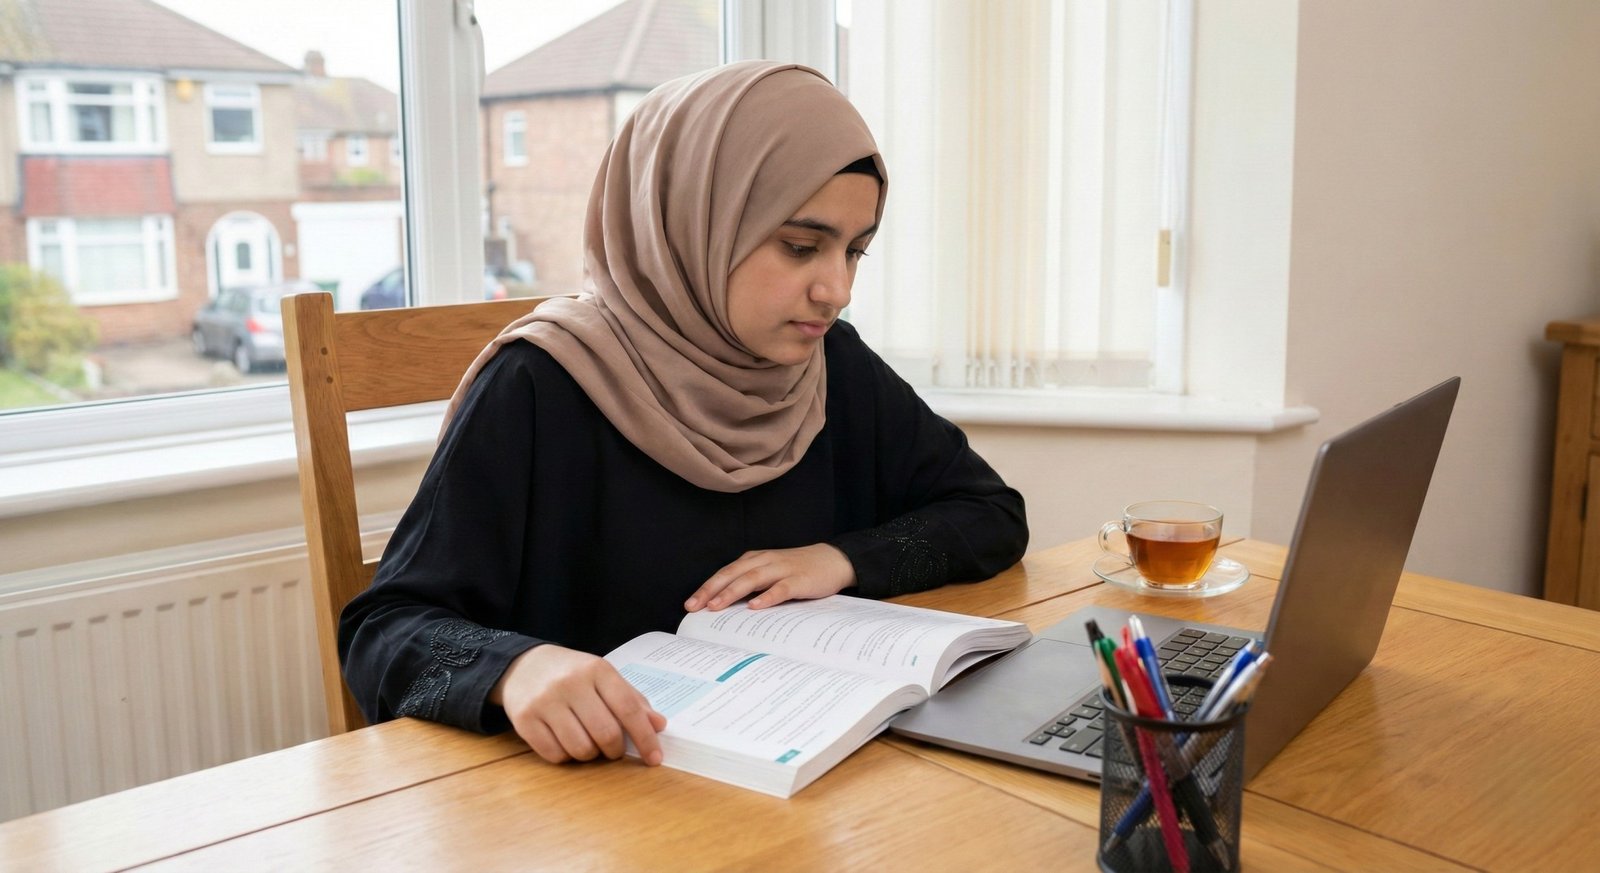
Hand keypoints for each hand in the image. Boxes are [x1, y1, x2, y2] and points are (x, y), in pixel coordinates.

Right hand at [490, 644, 666, 765]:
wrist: (523, 665)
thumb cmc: (572, 674)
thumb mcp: (603, 677)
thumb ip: (631, 700)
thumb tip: (658, 725)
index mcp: (596, 670)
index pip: (627, 708)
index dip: (645, 737)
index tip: (655, 758)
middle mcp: (570, 683)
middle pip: (605, 733)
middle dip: (615, 750)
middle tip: (612, 749)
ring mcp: (544, 701)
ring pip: (580, 748)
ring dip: (590, 755)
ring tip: (587, 742)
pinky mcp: (524, 719)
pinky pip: (555, 755)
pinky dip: (566, 757)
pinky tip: (565, 742)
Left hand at [685, 543, 855, 611]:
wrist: (834, 560)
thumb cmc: (798, 570)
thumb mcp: (770, 573)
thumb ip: (751, 585)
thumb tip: (725, 606)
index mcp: (755, 559)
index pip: (725, 573)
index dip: (707, 587)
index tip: (690, 604)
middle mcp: (765, 561)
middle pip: (732, 574)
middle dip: (711, 590)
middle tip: (694, 607)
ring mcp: (782, 569)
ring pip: (751, 579)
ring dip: (731, 592)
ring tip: (716, 606)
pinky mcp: (799, 580)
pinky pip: (780, 588)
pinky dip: (766, 596)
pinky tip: (755, 606)